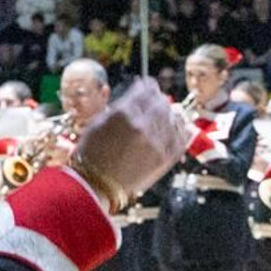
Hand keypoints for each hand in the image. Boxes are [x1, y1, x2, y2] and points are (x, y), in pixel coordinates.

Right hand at [72, 79, 186, 205]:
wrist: (95, 186)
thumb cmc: (90, 155)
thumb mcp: (96, 123)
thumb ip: (117, 107)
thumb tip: (133, 95)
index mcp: (122, 114)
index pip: (143, 91)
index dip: (146, 85)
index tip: (146, 84)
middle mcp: (142, 125)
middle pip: (160, 102)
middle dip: (157, 97)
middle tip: (155, 96)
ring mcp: (156, 142)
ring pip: (171, 117)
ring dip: (168, 111)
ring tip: (164, 110)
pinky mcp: (165, 158)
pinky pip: (180, 137)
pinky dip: (180, 128)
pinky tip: (175, 124)